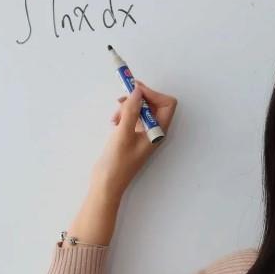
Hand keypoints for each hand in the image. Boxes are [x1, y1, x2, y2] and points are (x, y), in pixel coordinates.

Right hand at [90, 80, 177, 198]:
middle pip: (154, 104)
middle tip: (121, 99)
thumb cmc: (117, 162)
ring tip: (114, 117)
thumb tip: (138, 90)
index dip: (153, 94)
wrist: (107, 183)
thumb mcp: (123, 134)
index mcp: (159, 132)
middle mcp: (155, 131)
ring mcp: (144, 133)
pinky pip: (133, 117)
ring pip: (141, 109)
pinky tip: (114, 122)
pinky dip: (123, 114)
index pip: (167, 104)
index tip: (135, 90)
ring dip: (128, 106)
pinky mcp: (133, 135)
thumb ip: (132, 111)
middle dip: (138, 98)